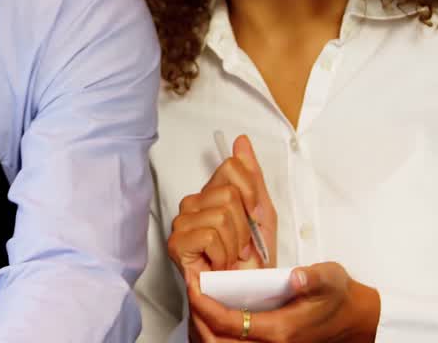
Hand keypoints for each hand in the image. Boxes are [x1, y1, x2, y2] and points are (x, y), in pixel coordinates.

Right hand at [169, 135, 277, 276]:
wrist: (244, 295)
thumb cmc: (251, 260)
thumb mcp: (261, 213)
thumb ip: (252, 176)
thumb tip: (242, 141)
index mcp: (210, 193)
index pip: (231, 167)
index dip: (251, 194)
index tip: (254, 218)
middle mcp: (192, 204)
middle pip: (228, 194)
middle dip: (244, 226)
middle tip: (240, 246)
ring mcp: (181, 223)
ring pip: (221, 215)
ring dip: (235, 244)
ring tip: (230, 257)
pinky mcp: (176, 244)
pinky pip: (210, 235)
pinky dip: (223, 254)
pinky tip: (218, 264)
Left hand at [188, 262, 379, 342]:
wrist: (356, 318)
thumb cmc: (339, 297)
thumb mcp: (330, 279)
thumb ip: (313, 278)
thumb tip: (296, 276)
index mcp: (280, 330)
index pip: (229, 324)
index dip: (204, 306)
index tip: (193, 285)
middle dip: (197, 321)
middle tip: (190, 293)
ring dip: (204, 330)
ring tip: (196, 304)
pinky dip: (216, 335)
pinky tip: (212, 315)